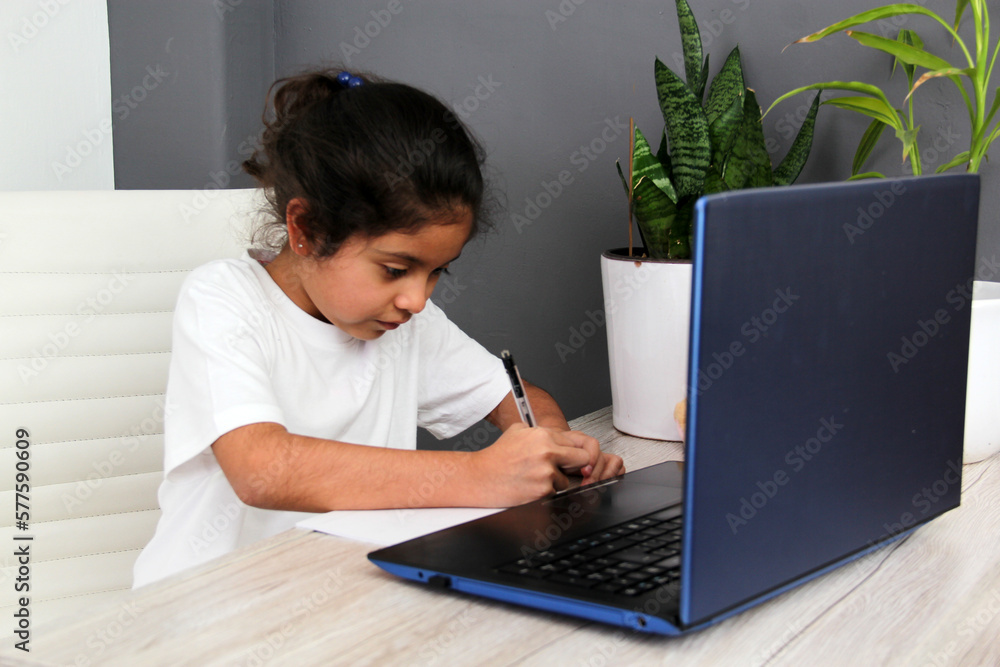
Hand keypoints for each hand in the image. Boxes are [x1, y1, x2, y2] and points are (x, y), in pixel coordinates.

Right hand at [466, 424, 624, 505]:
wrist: (480, 477)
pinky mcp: (543, 490)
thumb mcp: (518, 432)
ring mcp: (546, 472)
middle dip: (575, 466)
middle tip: (562, 469)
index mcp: (543, 435)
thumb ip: (542, 432)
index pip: (577, 443)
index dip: (572, 453)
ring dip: (555, 481)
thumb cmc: (497, 457)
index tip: (569, 459)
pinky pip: (555, 492)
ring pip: (566, 479)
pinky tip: (528, 486)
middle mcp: (547, 452)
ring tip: (533, 477)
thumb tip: (561, 438)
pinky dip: (544, 492)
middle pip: (583, 460)